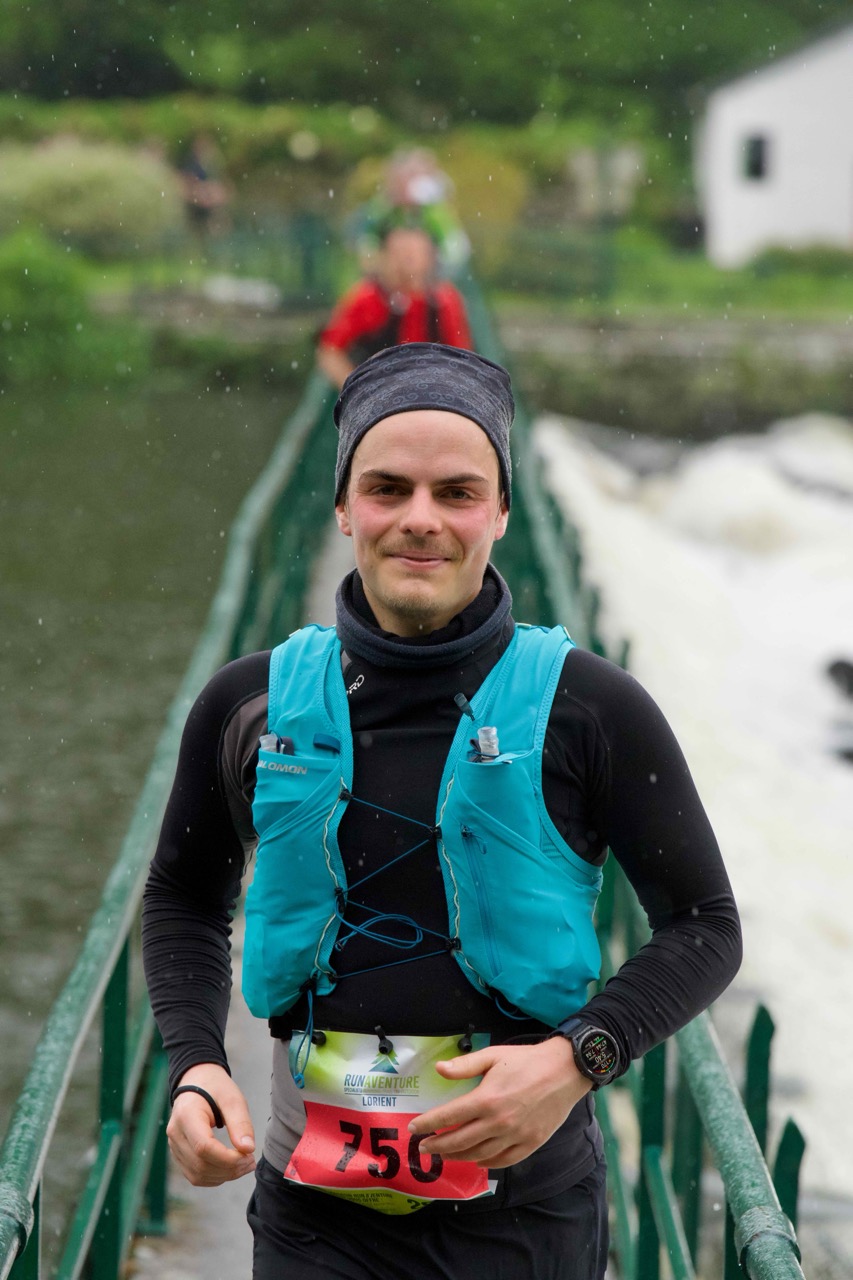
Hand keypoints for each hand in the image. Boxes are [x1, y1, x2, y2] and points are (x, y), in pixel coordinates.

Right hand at [166, 1064, 256, 1186]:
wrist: (197, 1081)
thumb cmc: (215, 1088)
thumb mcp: (232, 1098)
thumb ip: (240, 1123)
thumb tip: (248, 1149)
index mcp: (186, 1115)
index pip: (203, 1146)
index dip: (227, 1158)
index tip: (248, 1155)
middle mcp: (175, 1133)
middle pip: (200, 1164)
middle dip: (229, 1169)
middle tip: (251, 1161)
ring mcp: (174, 1146)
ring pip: (197, 1174)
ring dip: (223, 1176)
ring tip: (244, 1165)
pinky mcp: (178, 1154)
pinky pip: (194, 1175)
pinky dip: (214, 1177)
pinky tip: (230, 1168)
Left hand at [407, 1037, 590, 1168]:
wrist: (565, 1071)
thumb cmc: (527, 1061)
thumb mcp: (493, 1055)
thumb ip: (465, 1065)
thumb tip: (439, 1069)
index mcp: (486, 1099)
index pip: (449, 1116)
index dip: (428, 1124)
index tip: (414, 1129)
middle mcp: (498, 1122)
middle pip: (460, 1141)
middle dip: (437, 1146)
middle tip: (424, 1147)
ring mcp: (515, 1136)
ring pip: (479, 1154)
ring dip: (458, 1156)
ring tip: (445, 1154)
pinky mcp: (530, 1144)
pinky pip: (503, 1160)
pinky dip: (486, 1163)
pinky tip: (476, 1160)